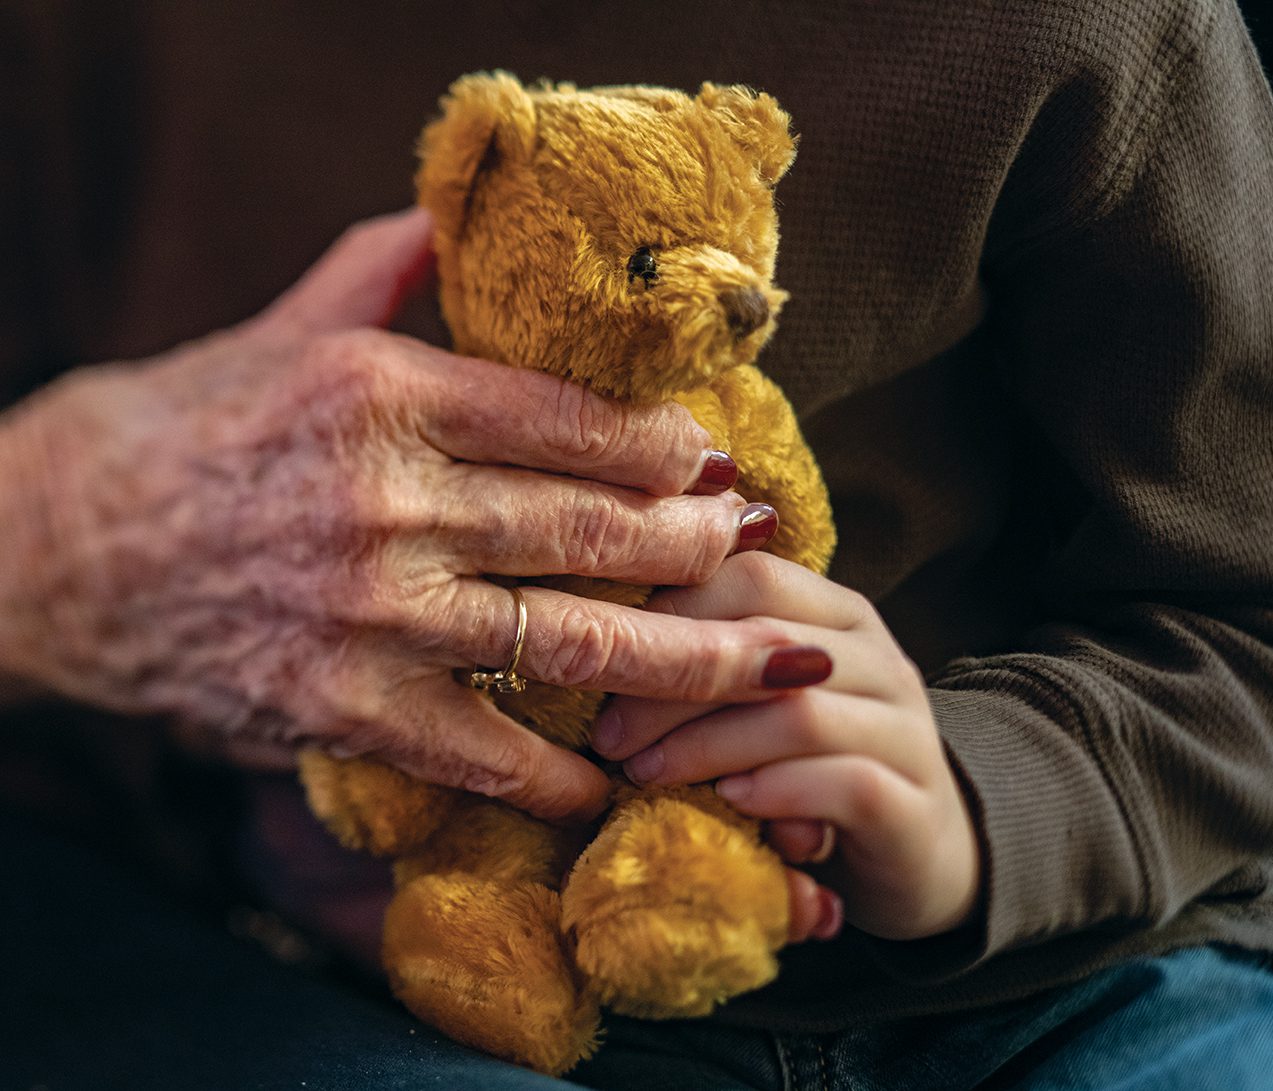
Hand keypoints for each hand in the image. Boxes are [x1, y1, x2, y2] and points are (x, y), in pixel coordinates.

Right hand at [0, 208, 789, 822]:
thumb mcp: (284, 326)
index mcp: (386, 389)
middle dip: (699, 543)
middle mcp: (391, 500)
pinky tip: (617, 777)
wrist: (50, 547)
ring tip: (763, 659)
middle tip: (763, 548)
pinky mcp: (341, 707)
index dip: (668, 447)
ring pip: (569, 639)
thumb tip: (466, 216)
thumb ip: (387, 268)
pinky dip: (556, 772)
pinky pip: (481, 749)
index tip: (718, 465)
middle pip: (593, 528)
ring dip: (684, 655)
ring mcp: (371, 613)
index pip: (573, 419)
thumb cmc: (181, 426)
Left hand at [591, 551, 983, 939]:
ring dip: (708, 743)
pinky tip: (730, 803)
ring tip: (647, 774)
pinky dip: (777, 790)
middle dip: (672, 686)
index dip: (671, 612)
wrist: (920, 861)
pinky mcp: (914, 807)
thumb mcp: (763, 710)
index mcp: (840, 617)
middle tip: (608, 736)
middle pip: (767, 639)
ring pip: (801, 711)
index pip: (753, 576)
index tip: (605, 666)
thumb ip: (715, 670)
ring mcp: (907, 731)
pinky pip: (846, 782)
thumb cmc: (812, 774)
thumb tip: (604, 649)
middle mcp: (881, 659)